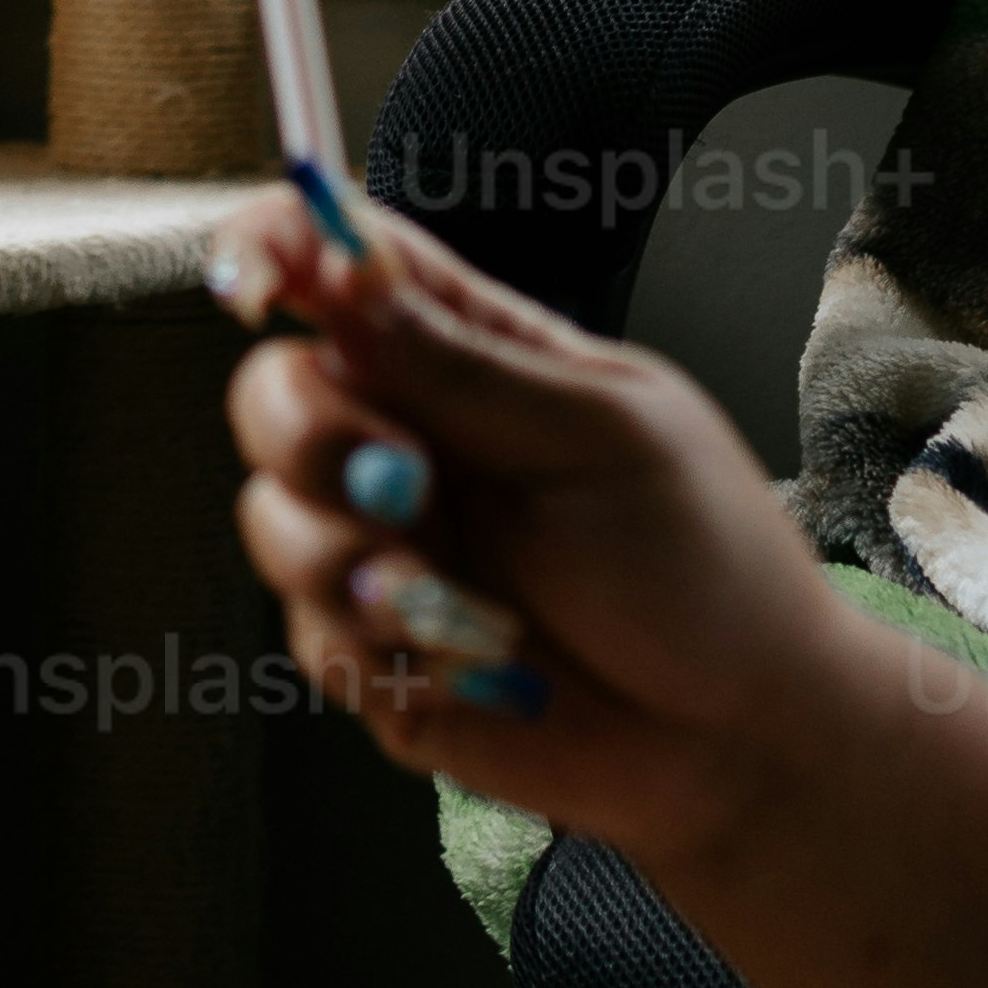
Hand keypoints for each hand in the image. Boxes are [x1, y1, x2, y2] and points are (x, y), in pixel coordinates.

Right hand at [219, 184, 888, 882]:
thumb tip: (344, 270)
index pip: (335, 261)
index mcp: (468, 353)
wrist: (738, 739)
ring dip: (353, 562)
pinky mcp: (375, 651)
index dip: (270, 248)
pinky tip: (483, 670)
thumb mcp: (606, 437)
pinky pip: (314, 634)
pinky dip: (392, 651)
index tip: (248, 283)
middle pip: (272, 389)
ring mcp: (385, 546)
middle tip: (401, 485)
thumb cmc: (705, 566)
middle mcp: (410, 436)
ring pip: (272, 518)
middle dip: (308, 434)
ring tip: (463, 609)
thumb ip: (464, 364)